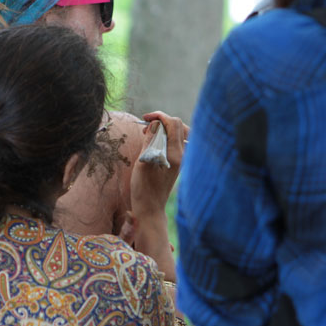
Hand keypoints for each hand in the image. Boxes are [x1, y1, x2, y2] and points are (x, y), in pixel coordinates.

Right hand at [129, 111, 187, 280]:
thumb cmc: (144, 190)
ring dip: (164, 128)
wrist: (150, 209)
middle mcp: (182, 155)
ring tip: (148, 132)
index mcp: (175, 154)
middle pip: (179, 125)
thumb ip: (150, 141)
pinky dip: (166, 137)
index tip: (145, 118)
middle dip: (162, 121)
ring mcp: (181, 159)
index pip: (174, 124)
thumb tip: (155, 123)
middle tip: (146, 126)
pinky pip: (176, 142)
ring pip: (179, 133)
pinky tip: (154, 141)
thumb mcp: (143, 163)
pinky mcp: (177, 162)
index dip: (160, 116)